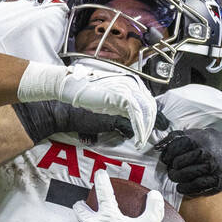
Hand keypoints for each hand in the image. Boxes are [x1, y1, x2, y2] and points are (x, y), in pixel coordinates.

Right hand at [18, 60, 157, 147]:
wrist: (68, 91)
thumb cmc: (83, 96)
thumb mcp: (106, 100)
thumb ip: (119, 104)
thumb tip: (129, 117)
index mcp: (128, 80)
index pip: (146, 99)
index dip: (151, 115)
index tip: (152, 126)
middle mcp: (129, 82)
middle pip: (149, 105)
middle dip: (152, 123)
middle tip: (151, 136)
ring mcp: (126, 89)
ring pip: (145, 112)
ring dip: (146, 129)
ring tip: (143, 140)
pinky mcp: (120, 98)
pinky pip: (136, 116)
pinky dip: (139, 129)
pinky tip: (138, 138)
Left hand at [156, 126, 221, 197]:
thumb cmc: (211, 146)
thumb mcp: (198, 135)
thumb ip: (179, 137)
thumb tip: (158, 146)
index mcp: (201, 139)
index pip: (176, 147)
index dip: (167, 155)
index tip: (166, 159)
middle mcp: (207, 153)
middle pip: (178, 164)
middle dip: (172, 169)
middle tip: (172, 170)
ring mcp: (213, 168)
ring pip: (186, 177)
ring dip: (177, 180)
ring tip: (176, 178)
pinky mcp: (217, 182)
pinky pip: (196, 188)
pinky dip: (185, 189)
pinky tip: (182, 187)